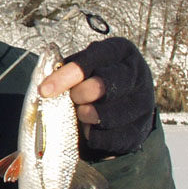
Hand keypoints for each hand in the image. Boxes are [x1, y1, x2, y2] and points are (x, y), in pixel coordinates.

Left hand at [38, 36, 155, 155]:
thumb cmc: (98, 77)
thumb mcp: (86, 65)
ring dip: (89, 116)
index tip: (45, 90)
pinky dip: (96, 136)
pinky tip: (89, 130)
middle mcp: (136, 73)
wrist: (128, 101)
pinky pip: (115, 137)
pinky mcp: (141, 128)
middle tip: (73, 99)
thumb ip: (67, 68)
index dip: (66, 75)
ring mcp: (142, 102)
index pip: (92, 59)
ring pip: (112, 114)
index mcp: (120, 51)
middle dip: (82, 93)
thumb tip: (46, 81)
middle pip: (107, 83)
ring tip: (81, 114)